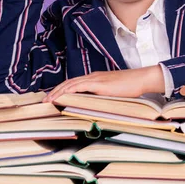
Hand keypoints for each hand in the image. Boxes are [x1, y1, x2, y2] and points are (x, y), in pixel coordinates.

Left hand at [42, 66, 165, 102]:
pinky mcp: (99, 83)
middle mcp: (93, 76)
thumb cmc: (131, 87)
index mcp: (95, 79)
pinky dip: (68, 90)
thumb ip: (104, 97)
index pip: (74, 83)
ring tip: (48, 100)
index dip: (62, 90)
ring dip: (57, 92)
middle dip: (55, 91)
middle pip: (68, 82)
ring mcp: (95, 79)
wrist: (141, 79)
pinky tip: (61, 96)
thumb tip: (96, 107)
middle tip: (44, 101)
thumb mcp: (114, 93)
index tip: (52, 98)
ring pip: (70, 84)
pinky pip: (79, 86)